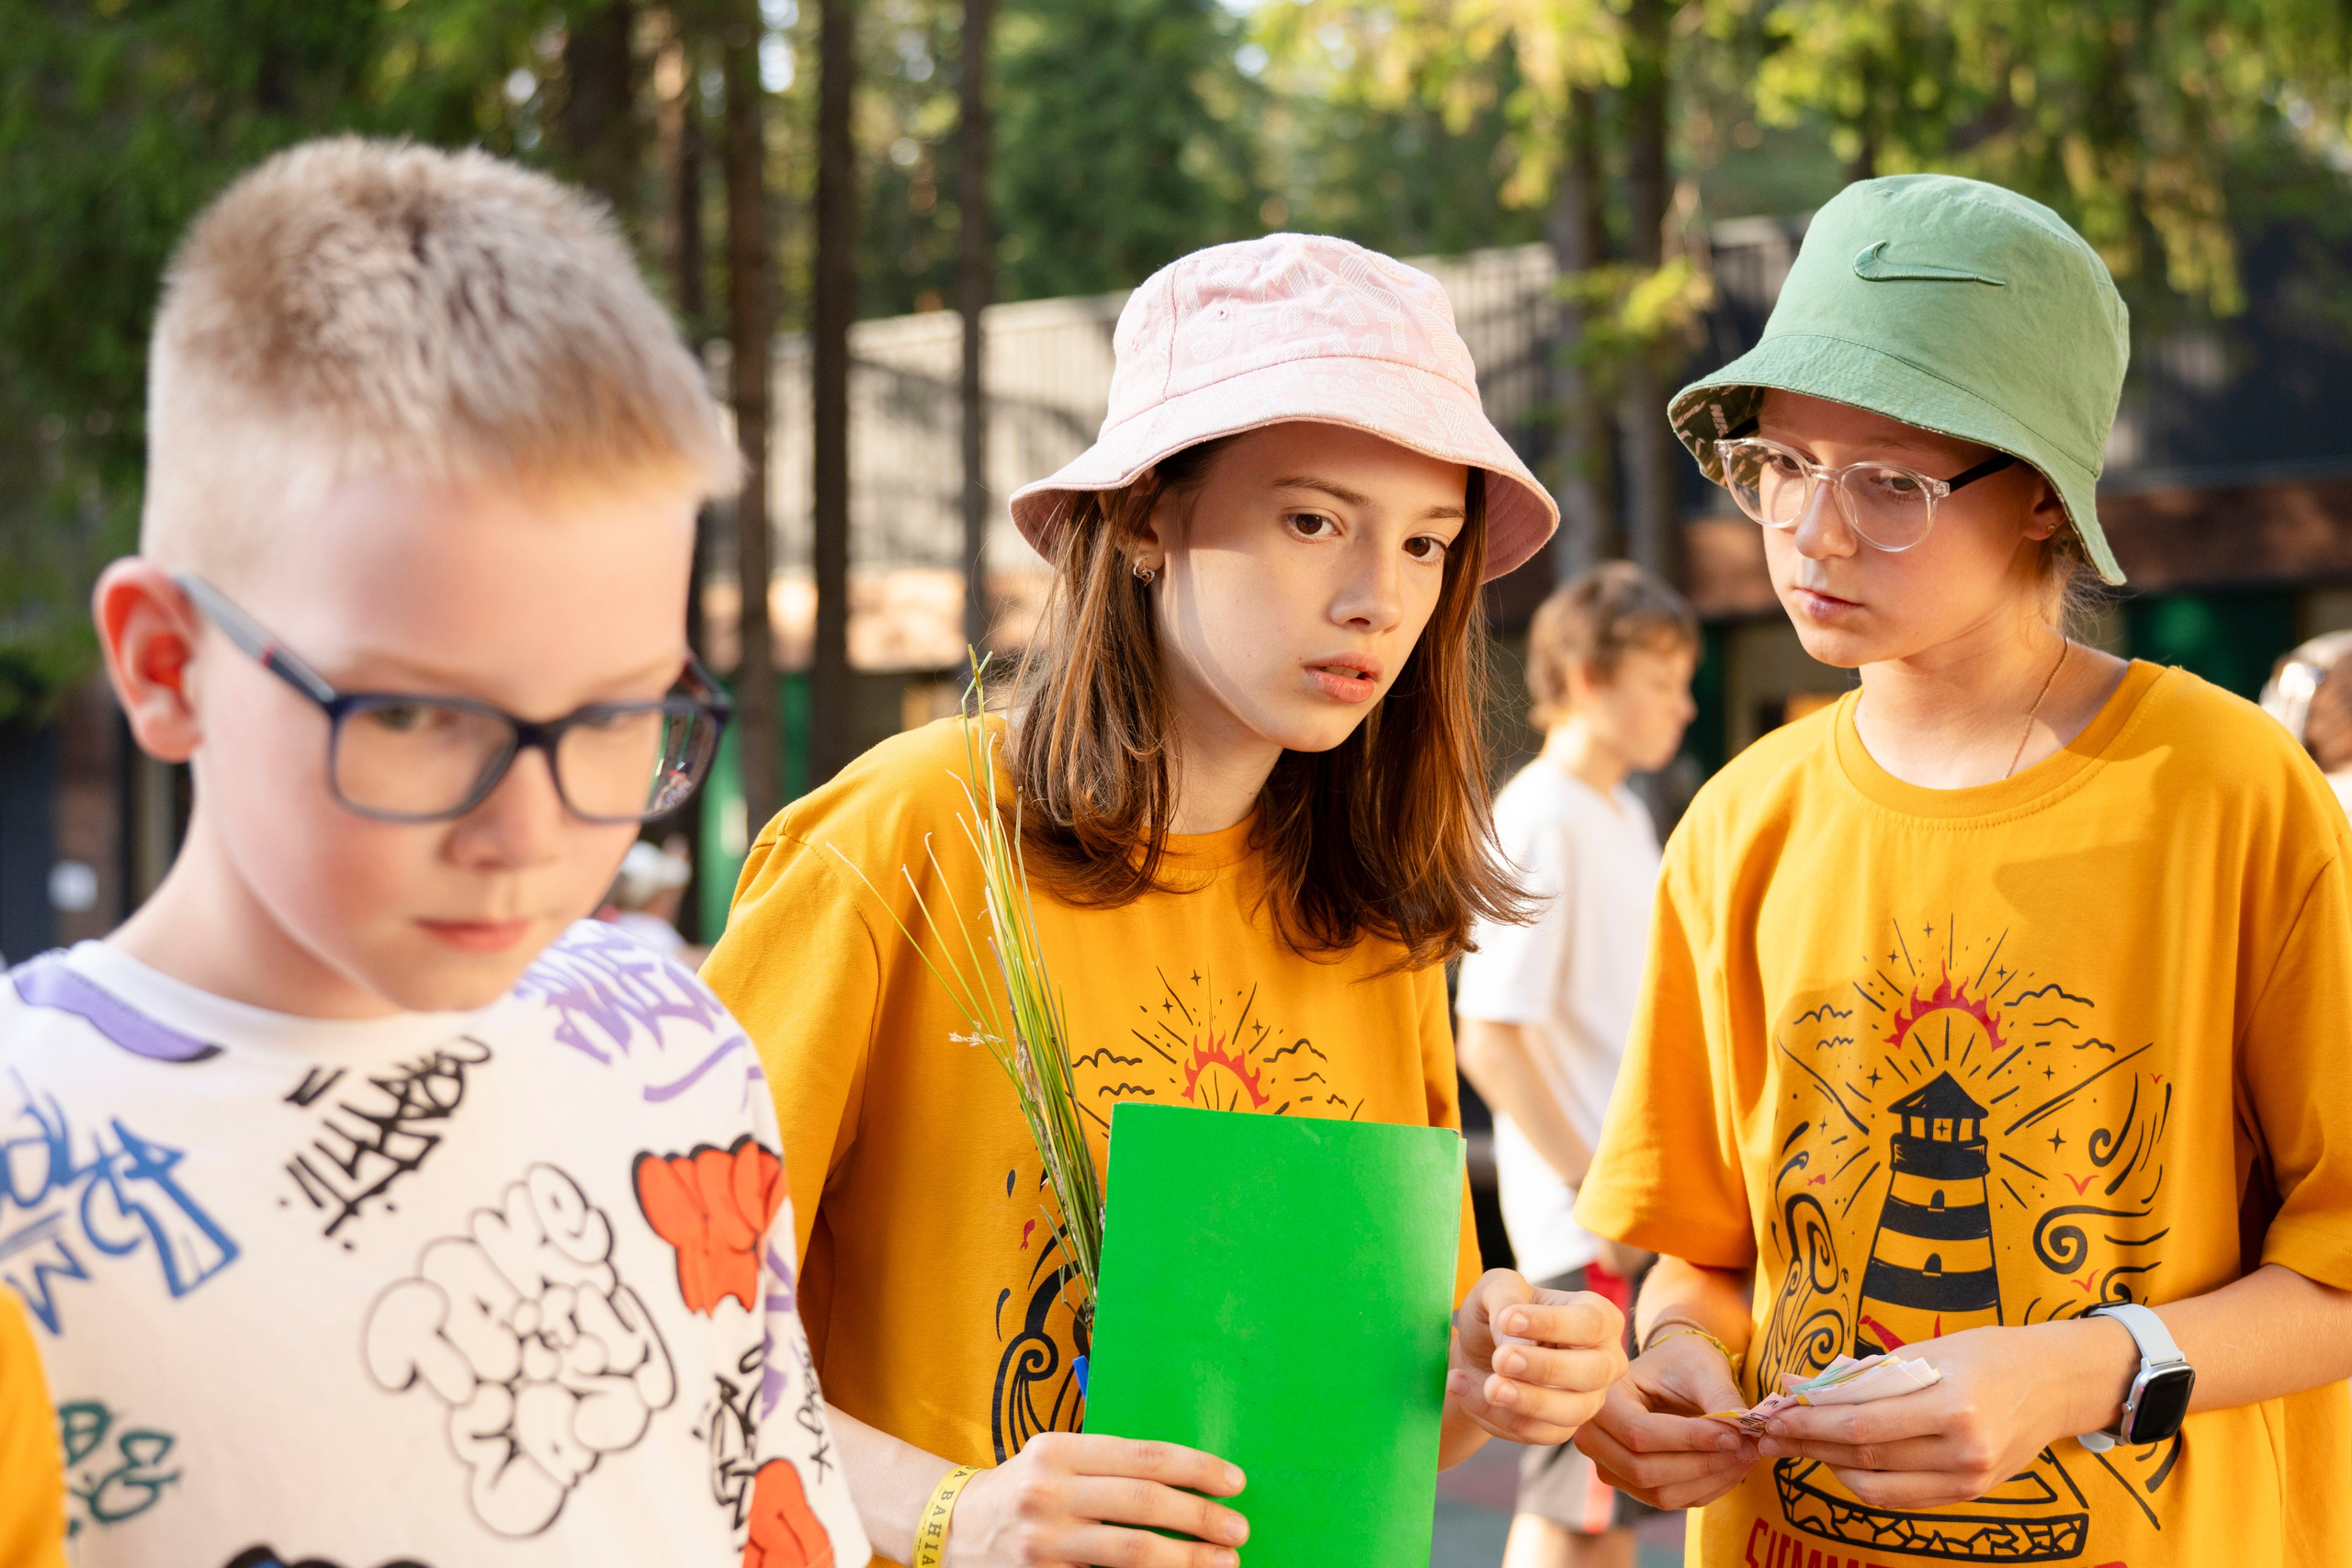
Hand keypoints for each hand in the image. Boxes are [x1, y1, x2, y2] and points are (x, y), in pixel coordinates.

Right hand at [943, 1432, 1247, 1567]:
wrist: (948, 1530)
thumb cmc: (1019, 1489)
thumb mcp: (1053, 1459)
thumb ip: (1107, 1465)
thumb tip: (1187, 1480)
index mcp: (1057, 1450)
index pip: (1142, 1456)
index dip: (1195, 1469)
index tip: (1234, 1481)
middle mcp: (1048, 1493)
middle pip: (1142, 1503)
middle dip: (1200, 1517)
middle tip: (1238, 1528)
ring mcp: (1043, 1543)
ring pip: (1130, 1552)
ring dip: (1186, 1559)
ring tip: (1224, 1562)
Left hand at [1446, 1268, 1627, 1445]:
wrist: (1479, 1353)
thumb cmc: (1500, 1314)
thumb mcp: (1496, 1287)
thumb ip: (1506, 1298)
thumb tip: (1517, 1343)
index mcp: (1598, 1316)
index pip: (1590, 1322)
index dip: (1550, 1323)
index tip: (1507, 1319)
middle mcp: (1603, 1361)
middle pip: (1592, 1372)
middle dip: (1545, 1367)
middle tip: (1501, 1359)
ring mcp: (1586, 1400)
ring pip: (1569, 1411)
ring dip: (1526, 1401)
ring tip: (1488, 1386)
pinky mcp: (1558, 1429)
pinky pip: (1535, 1430)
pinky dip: (1495, 1413)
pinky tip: (1460, 1386)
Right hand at [1573, 1330, 1758, 1508]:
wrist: (1672, 1370)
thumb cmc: (1682, 1362)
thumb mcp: (1701, 1369)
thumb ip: (1721, 1399)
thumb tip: (1745, 1431)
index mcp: (1602, 1399)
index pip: (1639, 1433)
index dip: (1689, 1440)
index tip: (1734, 1435)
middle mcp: (1594, 1438)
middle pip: (1644, 1470)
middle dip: (1702, 1464)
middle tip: (1748, 1449)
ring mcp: (1609, 1467)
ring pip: (1659, 1493)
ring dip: (1709, 1481)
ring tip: (1746, 1458)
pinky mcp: (1632, 1486)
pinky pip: (1671, 1500)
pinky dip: (1707, 1489)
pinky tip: (1733, 1468)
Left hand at [1754, 1319, 2131, 1509]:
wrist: (2056, 1383)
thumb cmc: (1988, 1354)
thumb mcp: (1927, 1352)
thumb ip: (1865, 1375)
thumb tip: (1800, 1383)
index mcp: (1952, 1405)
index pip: (1861, 1424)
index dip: (1810, 1422)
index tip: (1774, 1412)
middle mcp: (1962, 1450)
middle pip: (1863, 1456)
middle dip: (1808, 1444)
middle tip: (1769, 1433)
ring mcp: (1968, 1479)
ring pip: (1877, 1484)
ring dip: (1829, 1465)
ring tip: (1798, 1445)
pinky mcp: (1969, 1494)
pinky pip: (1901, 1496)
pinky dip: (1864, 1481)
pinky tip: (1840, 1461)